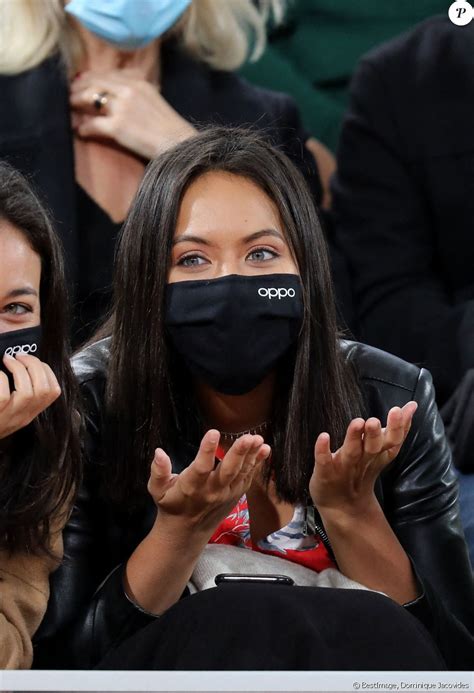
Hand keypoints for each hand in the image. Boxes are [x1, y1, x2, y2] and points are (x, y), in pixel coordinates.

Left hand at [0, 354, 60, 438]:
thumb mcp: (8, 410)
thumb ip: (18, 393)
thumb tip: (23, 366)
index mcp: (28, 413)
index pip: (53, 392)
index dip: (48, 371)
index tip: (35, 362)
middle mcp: (22, 417)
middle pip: (43, 389)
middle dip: (35, 365)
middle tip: (20, 356)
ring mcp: (8, 418)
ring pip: (27, 393)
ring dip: (19, 369)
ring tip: (7, 359)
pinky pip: (3, 396)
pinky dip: (1, 378)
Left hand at [70, 69, 195, 157]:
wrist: (178, 144)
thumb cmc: (169, 128)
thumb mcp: (155, 100)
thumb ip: (138, 92)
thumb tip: (120, 93)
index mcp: (138, 82)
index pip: (107, 74)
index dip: (91, 78)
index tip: (82, 83)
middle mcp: (129, 90)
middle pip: (95, 83)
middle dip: (79, 88)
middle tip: (70, 95)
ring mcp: (122, 108)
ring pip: (90, 99)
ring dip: (77, 103)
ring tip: (70, 109)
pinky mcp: (118, 127)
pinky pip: (93, 124)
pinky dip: (84, 127)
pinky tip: (80, 131)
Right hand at [147, 430, 270, 537]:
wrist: (186, 532)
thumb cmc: (171, 504)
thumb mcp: (157, 490)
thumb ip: (158, 472)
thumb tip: (159, 452)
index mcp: (191, 487)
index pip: (200, 468)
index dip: (206, 450)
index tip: (213, 432)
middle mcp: (211, 491)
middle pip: (228, 472)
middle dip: (238, 454)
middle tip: (248, 437)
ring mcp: (227, 493)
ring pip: (241, 473)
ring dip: (252, 455)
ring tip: (258, 439)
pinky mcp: (236, 493)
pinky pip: (248, 477)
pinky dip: (257, 463)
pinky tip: (264, 449)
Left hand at [309, 402, 417, 517]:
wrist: (342, 506)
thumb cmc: (361, 471)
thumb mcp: (380, 451)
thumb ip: (396, 429)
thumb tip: (412, 406)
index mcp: (377, 454)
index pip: (391, 441)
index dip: (397, 427)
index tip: (399, 409)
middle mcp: (362, 460)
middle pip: (372, 447)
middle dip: (374, 434)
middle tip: (374, 421)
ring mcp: (343, 467)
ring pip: (351, 452)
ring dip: (353, 438)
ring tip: (357, 423)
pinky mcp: (325, 472)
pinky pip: (324, 461)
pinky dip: (323, 451)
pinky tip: (323, 437)